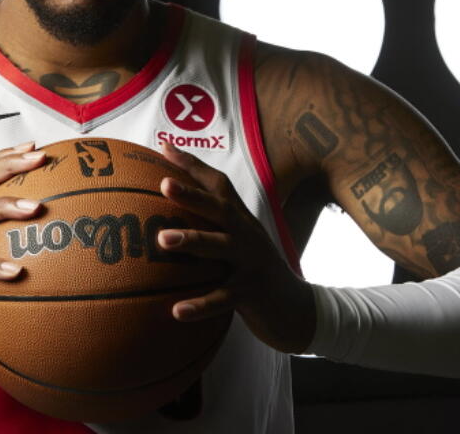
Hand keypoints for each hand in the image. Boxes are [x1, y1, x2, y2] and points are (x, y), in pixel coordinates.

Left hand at [156, 142, 315, 353]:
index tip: (163, 148)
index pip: (217, 185)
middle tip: (164, 185)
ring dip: (192, 241)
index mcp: (240, 220)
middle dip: (192, 195)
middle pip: (220, 209)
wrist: (297, 309)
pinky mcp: (251, 294)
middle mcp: (246, 235)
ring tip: (163, 240)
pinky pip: (222, 299)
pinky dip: (200, 305)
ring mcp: (250, 263)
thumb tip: (168, 210)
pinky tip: (177, 310)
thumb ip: (209, 226)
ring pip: (221, 247)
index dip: (192, 166)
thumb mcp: (237, 243)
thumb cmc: (253, 271)